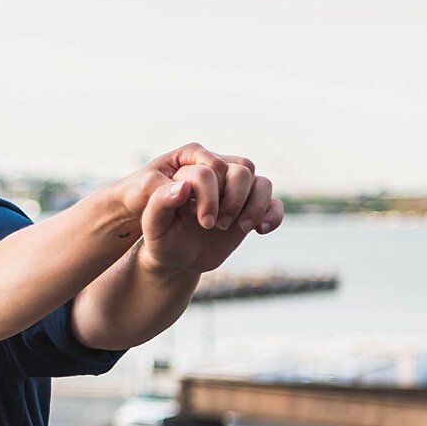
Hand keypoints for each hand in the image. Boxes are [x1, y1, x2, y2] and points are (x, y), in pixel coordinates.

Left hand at [139, 143, 282, 274]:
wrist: (176, 257)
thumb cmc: (160, 236)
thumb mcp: (152, 224)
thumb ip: (160, 202)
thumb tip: (183, 186)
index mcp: (189, 169)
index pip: (209, 170)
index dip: (210, 195)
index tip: (203, 223)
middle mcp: (216, 173)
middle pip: (240, 170)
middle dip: (233, 199)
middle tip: (217, 225)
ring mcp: (235, 190)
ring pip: (261, 181)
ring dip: (255, 205)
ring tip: (241, 228)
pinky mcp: (249, 207)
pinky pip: (273, 202)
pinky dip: (273, 214)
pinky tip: (261, 230)